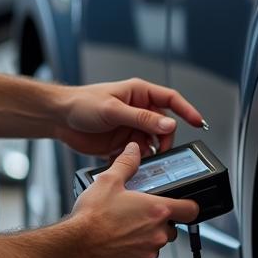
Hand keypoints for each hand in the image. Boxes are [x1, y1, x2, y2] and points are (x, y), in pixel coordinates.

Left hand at [56, 77, 204, 157]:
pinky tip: (131, 164)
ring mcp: (131, 127)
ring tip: (144, 160)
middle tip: (161, 150)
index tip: (198, 123)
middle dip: (165, 139)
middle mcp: (138, 110)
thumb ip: (142, 118)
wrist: (58, 118)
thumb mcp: (113, 110)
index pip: (170, 99)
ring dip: (152, 152)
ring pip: (153, 142)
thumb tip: (168, 123)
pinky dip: (138, 161)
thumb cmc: (82, 104)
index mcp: (139, 93)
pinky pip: (139, 154)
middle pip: (164, 125)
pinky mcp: (122, 143)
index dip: (186, 110)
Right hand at [70, 143, 199, 257]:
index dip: (188, 205)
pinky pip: (141, 256)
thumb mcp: (109, 180)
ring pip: (155, 242)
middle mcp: (157, 234)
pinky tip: (117, 239)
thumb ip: (127, 163)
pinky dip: (133, 249)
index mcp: (157, 210)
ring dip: (146, 235)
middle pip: (171, 227)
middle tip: (139, 211)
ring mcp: (147, 252)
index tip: (183, 204)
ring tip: (124, 225)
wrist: (75, 244)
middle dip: (159, 220)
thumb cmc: (92, 216)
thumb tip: (134, 150)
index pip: (191, 210)